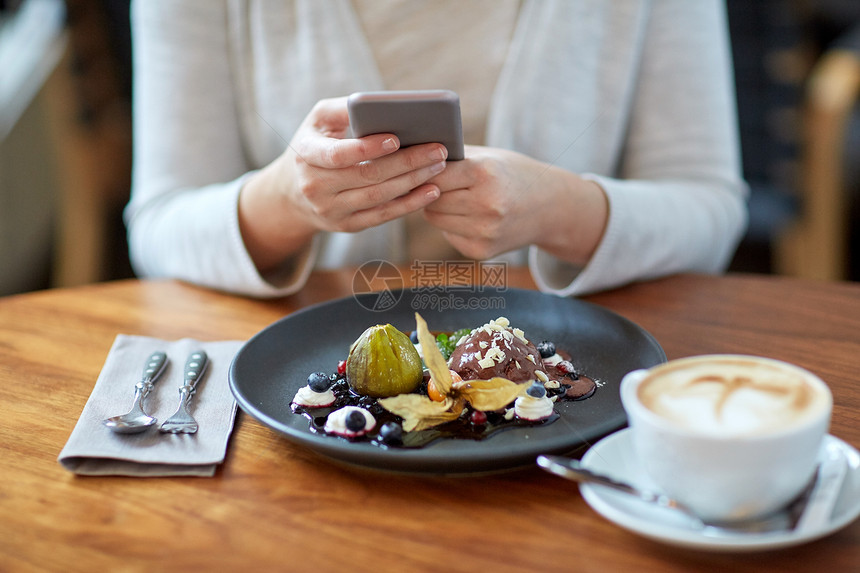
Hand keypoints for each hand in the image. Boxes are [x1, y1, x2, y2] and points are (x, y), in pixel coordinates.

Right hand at [239, 97, 447, 270]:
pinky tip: (432, 191)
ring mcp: (331, 210)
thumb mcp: (318, 121)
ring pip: (379, 197)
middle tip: (437, 149)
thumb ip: (344, 108)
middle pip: (367, 176)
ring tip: (438, 166)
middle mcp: (315, 187)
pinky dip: (410, 204)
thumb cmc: (315, 144)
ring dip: (413, 182)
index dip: (368, 148)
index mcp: (306, 155)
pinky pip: (382, 216)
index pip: (338, 154)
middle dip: (406, 162)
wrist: (292, 192)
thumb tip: (381, 103)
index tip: (397, 138)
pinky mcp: (347, 225)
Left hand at [424, 145, 607, 263]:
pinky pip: (448, 234)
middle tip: (435, 181)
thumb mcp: (488, 156)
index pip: (434, 173)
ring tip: (454, 196)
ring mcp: (485, 232)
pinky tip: (469, 216)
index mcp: (485, 174)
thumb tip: (409, 154)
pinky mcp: (481, 250)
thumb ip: (453, 155)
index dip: (425, 170)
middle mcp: (486, 205)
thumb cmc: (510, 174)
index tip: (416, 166)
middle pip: (431, 198)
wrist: (549, 207)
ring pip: (435, 218)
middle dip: (430, 189)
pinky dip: (451, 225)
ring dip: (436, 207)